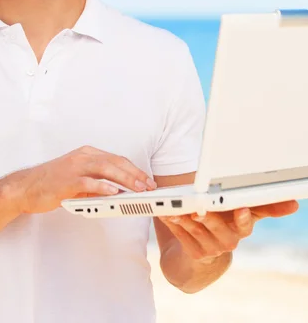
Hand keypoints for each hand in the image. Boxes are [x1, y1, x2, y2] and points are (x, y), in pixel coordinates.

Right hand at [13, 145, 156, 213]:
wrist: (25, 188)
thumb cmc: (51, 184)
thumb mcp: (77, 178)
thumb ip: (96, 182)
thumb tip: (117, 192)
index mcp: (86, 154)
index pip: (116, 159)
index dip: (134, 169)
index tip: (147, 180)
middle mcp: (82, 157)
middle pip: (115, 162)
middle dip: (135, 174)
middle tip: (149, 186)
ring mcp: (75, 167)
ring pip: (106, 169)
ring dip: (125, 179)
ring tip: (138, 189)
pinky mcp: (67, 181)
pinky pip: (89, 182)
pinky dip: (104, 187)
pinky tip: (115, 193)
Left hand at [159, 200, 298, 262]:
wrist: (203, 255)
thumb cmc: (224, 223)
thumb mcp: (243, 211)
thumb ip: (263, 204)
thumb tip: (294, 203)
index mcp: (242, 227)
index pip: (247, 222)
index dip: (244, 217)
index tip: (242, 210)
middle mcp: (230, 241)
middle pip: (219, 227)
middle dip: (209, 217)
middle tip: (199, 208)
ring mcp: (212, 249)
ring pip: (197, 231)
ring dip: (185, 218)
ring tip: (175, 208)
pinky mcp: (195, 254)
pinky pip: (182, 237)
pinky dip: (173, 223)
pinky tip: (165, 213)